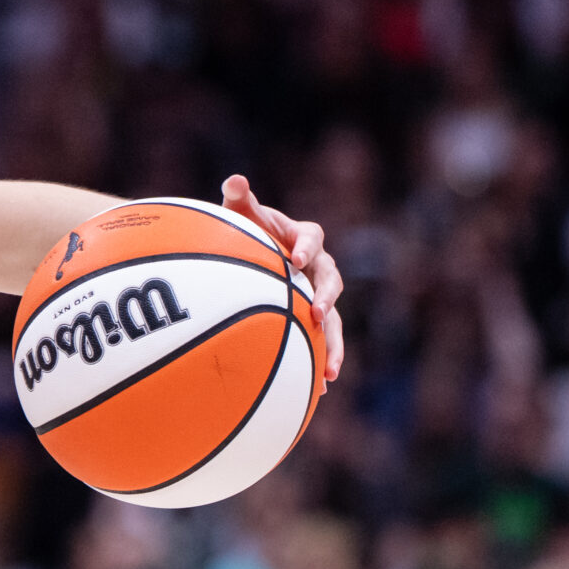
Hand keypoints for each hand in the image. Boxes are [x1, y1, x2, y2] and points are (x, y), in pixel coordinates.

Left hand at [222, 175, 344, 379]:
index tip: (294, 259)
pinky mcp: (310, 316)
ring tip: (331, 370)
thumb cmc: (246, 229)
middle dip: (328, 298)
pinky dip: (321, 360)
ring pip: (334, 318)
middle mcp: (317, 267)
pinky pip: (321, 339)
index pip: (312, 238)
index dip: (306, 247)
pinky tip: (320, 388)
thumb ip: (239, 201)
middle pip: (331, 281)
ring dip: (334, 343)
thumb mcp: (241, 214)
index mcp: (303, 238)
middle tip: (318, 313)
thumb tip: (234, 180)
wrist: (250, 251)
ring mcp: (317, 294)